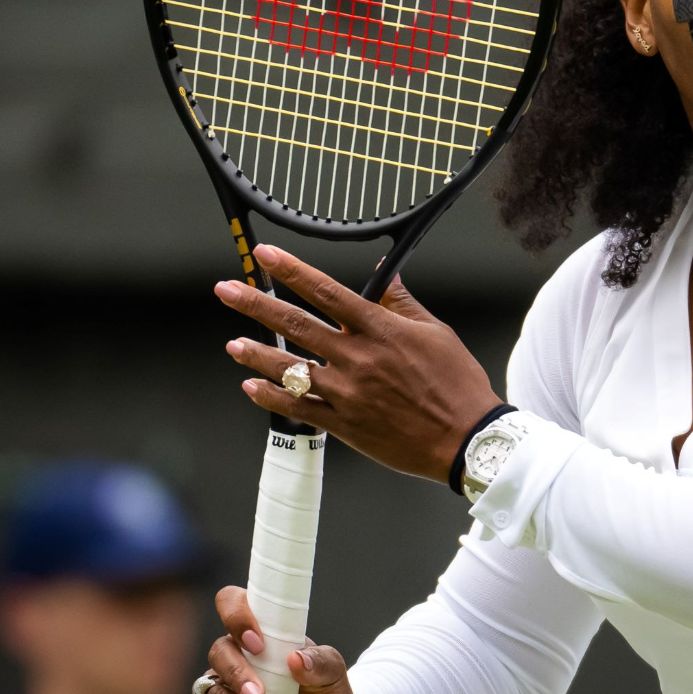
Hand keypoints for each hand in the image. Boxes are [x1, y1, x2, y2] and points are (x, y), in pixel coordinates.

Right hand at [198, 586, 355, 693]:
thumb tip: (297, 659)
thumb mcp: (333, 676)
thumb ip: (320, 662)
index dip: (237, 616)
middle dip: (238, 676)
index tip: (257, 642)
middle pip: (219, 652)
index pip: (233, 604)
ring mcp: (222, 691)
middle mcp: (236, 658)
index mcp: (262, 634)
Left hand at [216, 244, 503, 483]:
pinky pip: (299, 408)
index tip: (266, 255)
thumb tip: (384, 276)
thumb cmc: (457, 386)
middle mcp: (357, 358)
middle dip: (255, 304)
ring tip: (233, 344)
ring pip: (289, 368)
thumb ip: (402, 304)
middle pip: (295, 324)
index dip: (292, 270)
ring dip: (256, 353)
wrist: (465, 438)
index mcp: (380, 330)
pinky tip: (252, 387)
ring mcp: (347, 393)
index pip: (326, 291)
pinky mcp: (345, 424)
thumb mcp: (437, 333)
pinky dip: (271, 397)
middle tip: (226, 290)